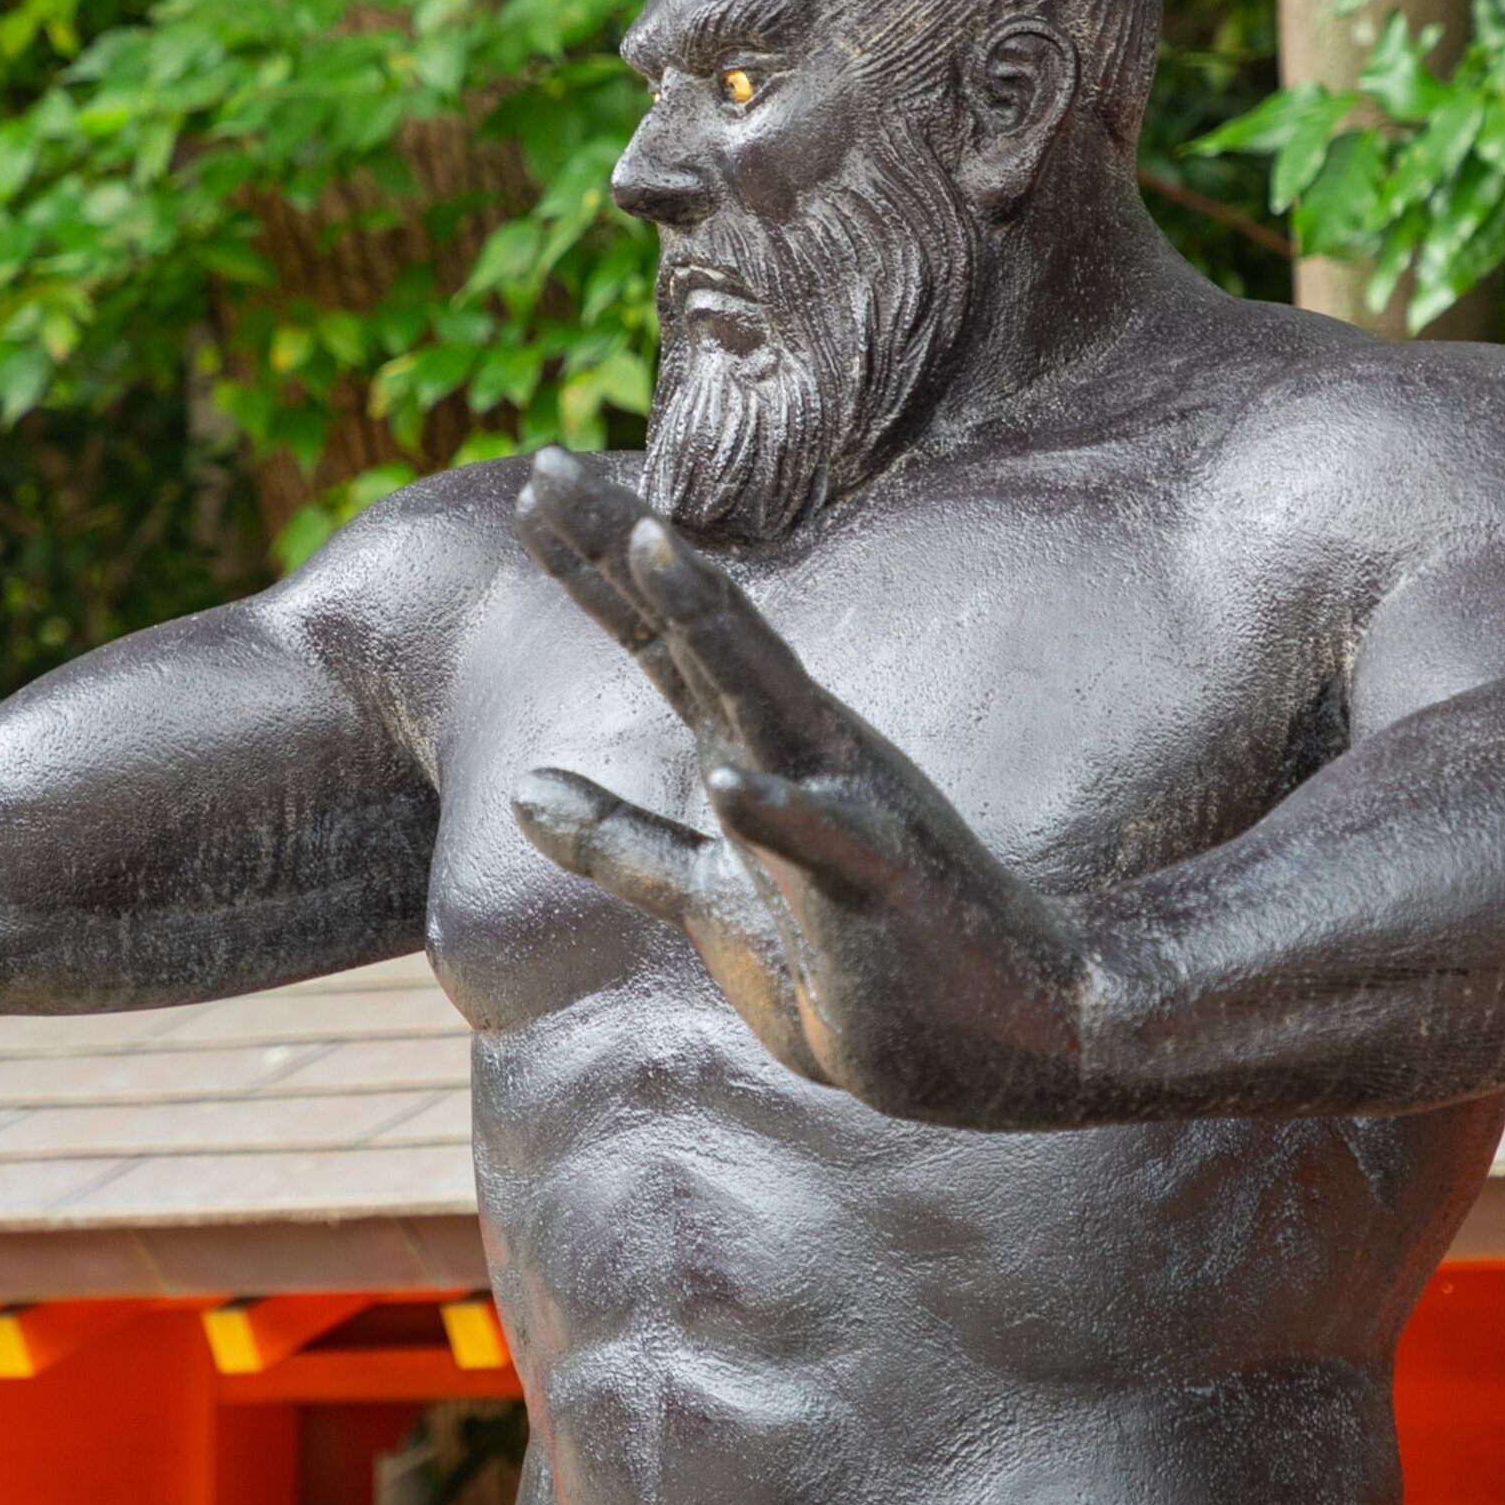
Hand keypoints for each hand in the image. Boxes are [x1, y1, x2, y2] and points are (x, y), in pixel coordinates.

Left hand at [508, 448, 1086, 1115]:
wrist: (983, 1038)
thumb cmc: (844, 963)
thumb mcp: (709, 896)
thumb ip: (620, 842)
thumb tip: (521, 789)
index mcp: (757, 748)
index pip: (665, 637)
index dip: (597, 564)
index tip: (533, 483)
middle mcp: (801, 751)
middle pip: (703, 630)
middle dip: (627, 549)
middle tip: (547, 467)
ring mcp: (846, 809)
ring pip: (767, 698)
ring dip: (710, 623)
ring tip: (648, 546)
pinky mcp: (883, 888)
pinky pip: (827, 844)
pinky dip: (780, 811)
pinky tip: (730, 783)